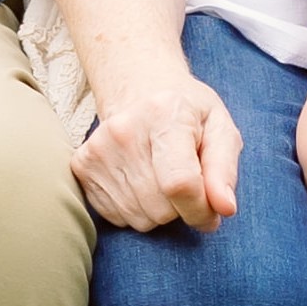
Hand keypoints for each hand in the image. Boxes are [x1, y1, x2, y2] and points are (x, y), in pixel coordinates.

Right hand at [76, 77, 241, 231]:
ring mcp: (98, 149)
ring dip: (158, 211)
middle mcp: (124, 131)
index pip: (180, 183)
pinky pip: (116, 218)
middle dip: (181, 208)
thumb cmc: (186, 112)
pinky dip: (135, 210)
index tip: (211, 212)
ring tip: (160, 178)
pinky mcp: (81, 166)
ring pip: (139, 218)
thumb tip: (225, 208)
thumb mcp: (220, 128)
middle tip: (184, 181)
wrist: (139, 88)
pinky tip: (139, 181)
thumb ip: (224, 169)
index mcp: (165, 115)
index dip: (200, 210)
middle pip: (160, 208)